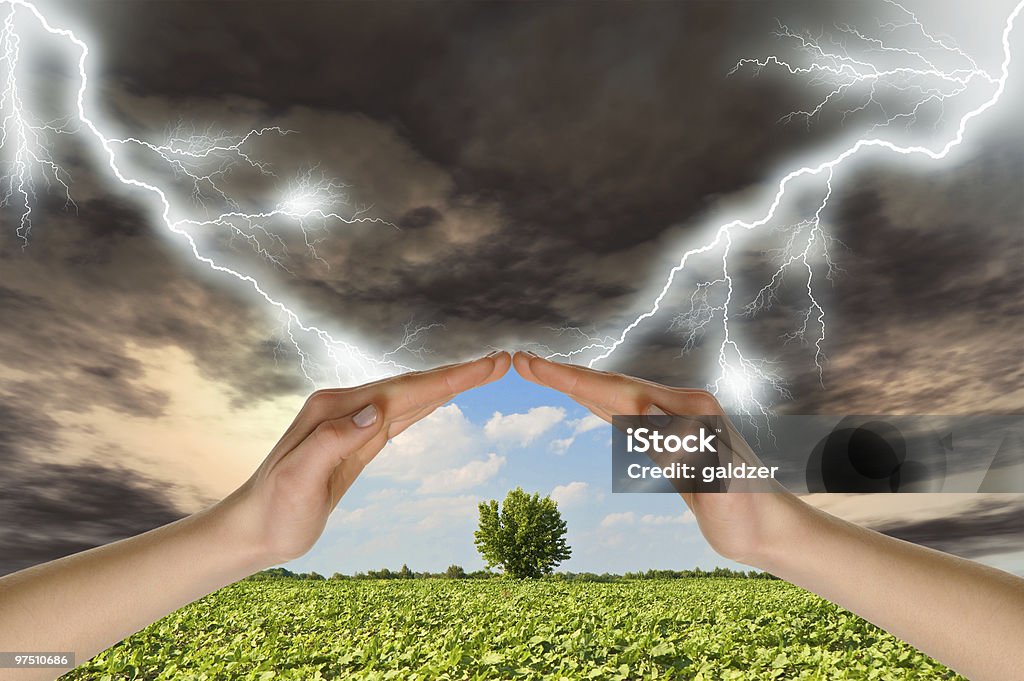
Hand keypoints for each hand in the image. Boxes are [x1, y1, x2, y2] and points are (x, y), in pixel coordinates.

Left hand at [219, 351, 510, 566]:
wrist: (252, 530)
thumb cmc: (274, 510)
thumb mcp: (299, 478)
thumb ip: (334, 440)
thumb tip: (376, 411)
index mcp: (335, 410)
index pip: (403, 390)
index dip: (449, 378)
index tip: (487, 366)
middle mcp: (344, 406)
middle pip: (412, 384)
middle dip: (458, 372)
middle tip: (500, 361)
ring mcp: (350, 420)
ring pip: (410, 396)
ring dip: (448, 383)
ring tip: (484, 371)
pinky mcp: (355, 439)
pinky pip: (400, 415)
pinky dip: (427, 402)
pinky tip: (443, 395)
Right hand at [512, 351, 803, 567]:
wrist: (771, 529)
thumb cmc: (746, 513)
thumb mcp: (716, 484)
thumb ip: (682, 445)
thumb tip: (641, 410)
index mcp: (687, 414)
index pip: (617, 393)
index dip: (572, 379)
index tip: (534, 364)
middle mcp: (682, 408)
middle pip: (612, 386)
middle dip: (566, 374)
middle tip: (523, 361)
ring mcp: (678, 420)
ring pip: (616, 396)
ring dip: (578, 384)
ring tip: (541, 371)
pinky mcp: (674, 437)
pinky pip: (627, 413)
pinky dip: (599, 402)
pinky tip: (585, 399)